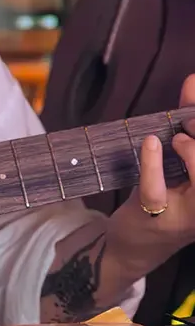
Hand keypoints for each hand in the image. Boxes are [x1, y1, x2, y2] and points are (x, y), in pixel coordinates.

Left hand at [109, 74, 194, 267]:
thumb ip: (188, 124)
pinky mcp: (160, 220)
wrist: (135, 244)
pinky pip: (157, 190)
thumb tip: (192, 81)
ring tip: (177, 140)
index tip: (194, 97)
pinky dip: (152, 163)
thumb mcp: (180, 160)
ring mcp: (191, 216)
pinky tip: (151, 143)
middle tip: (189, 125)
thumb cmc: (164, 195)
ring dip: (191, 151)